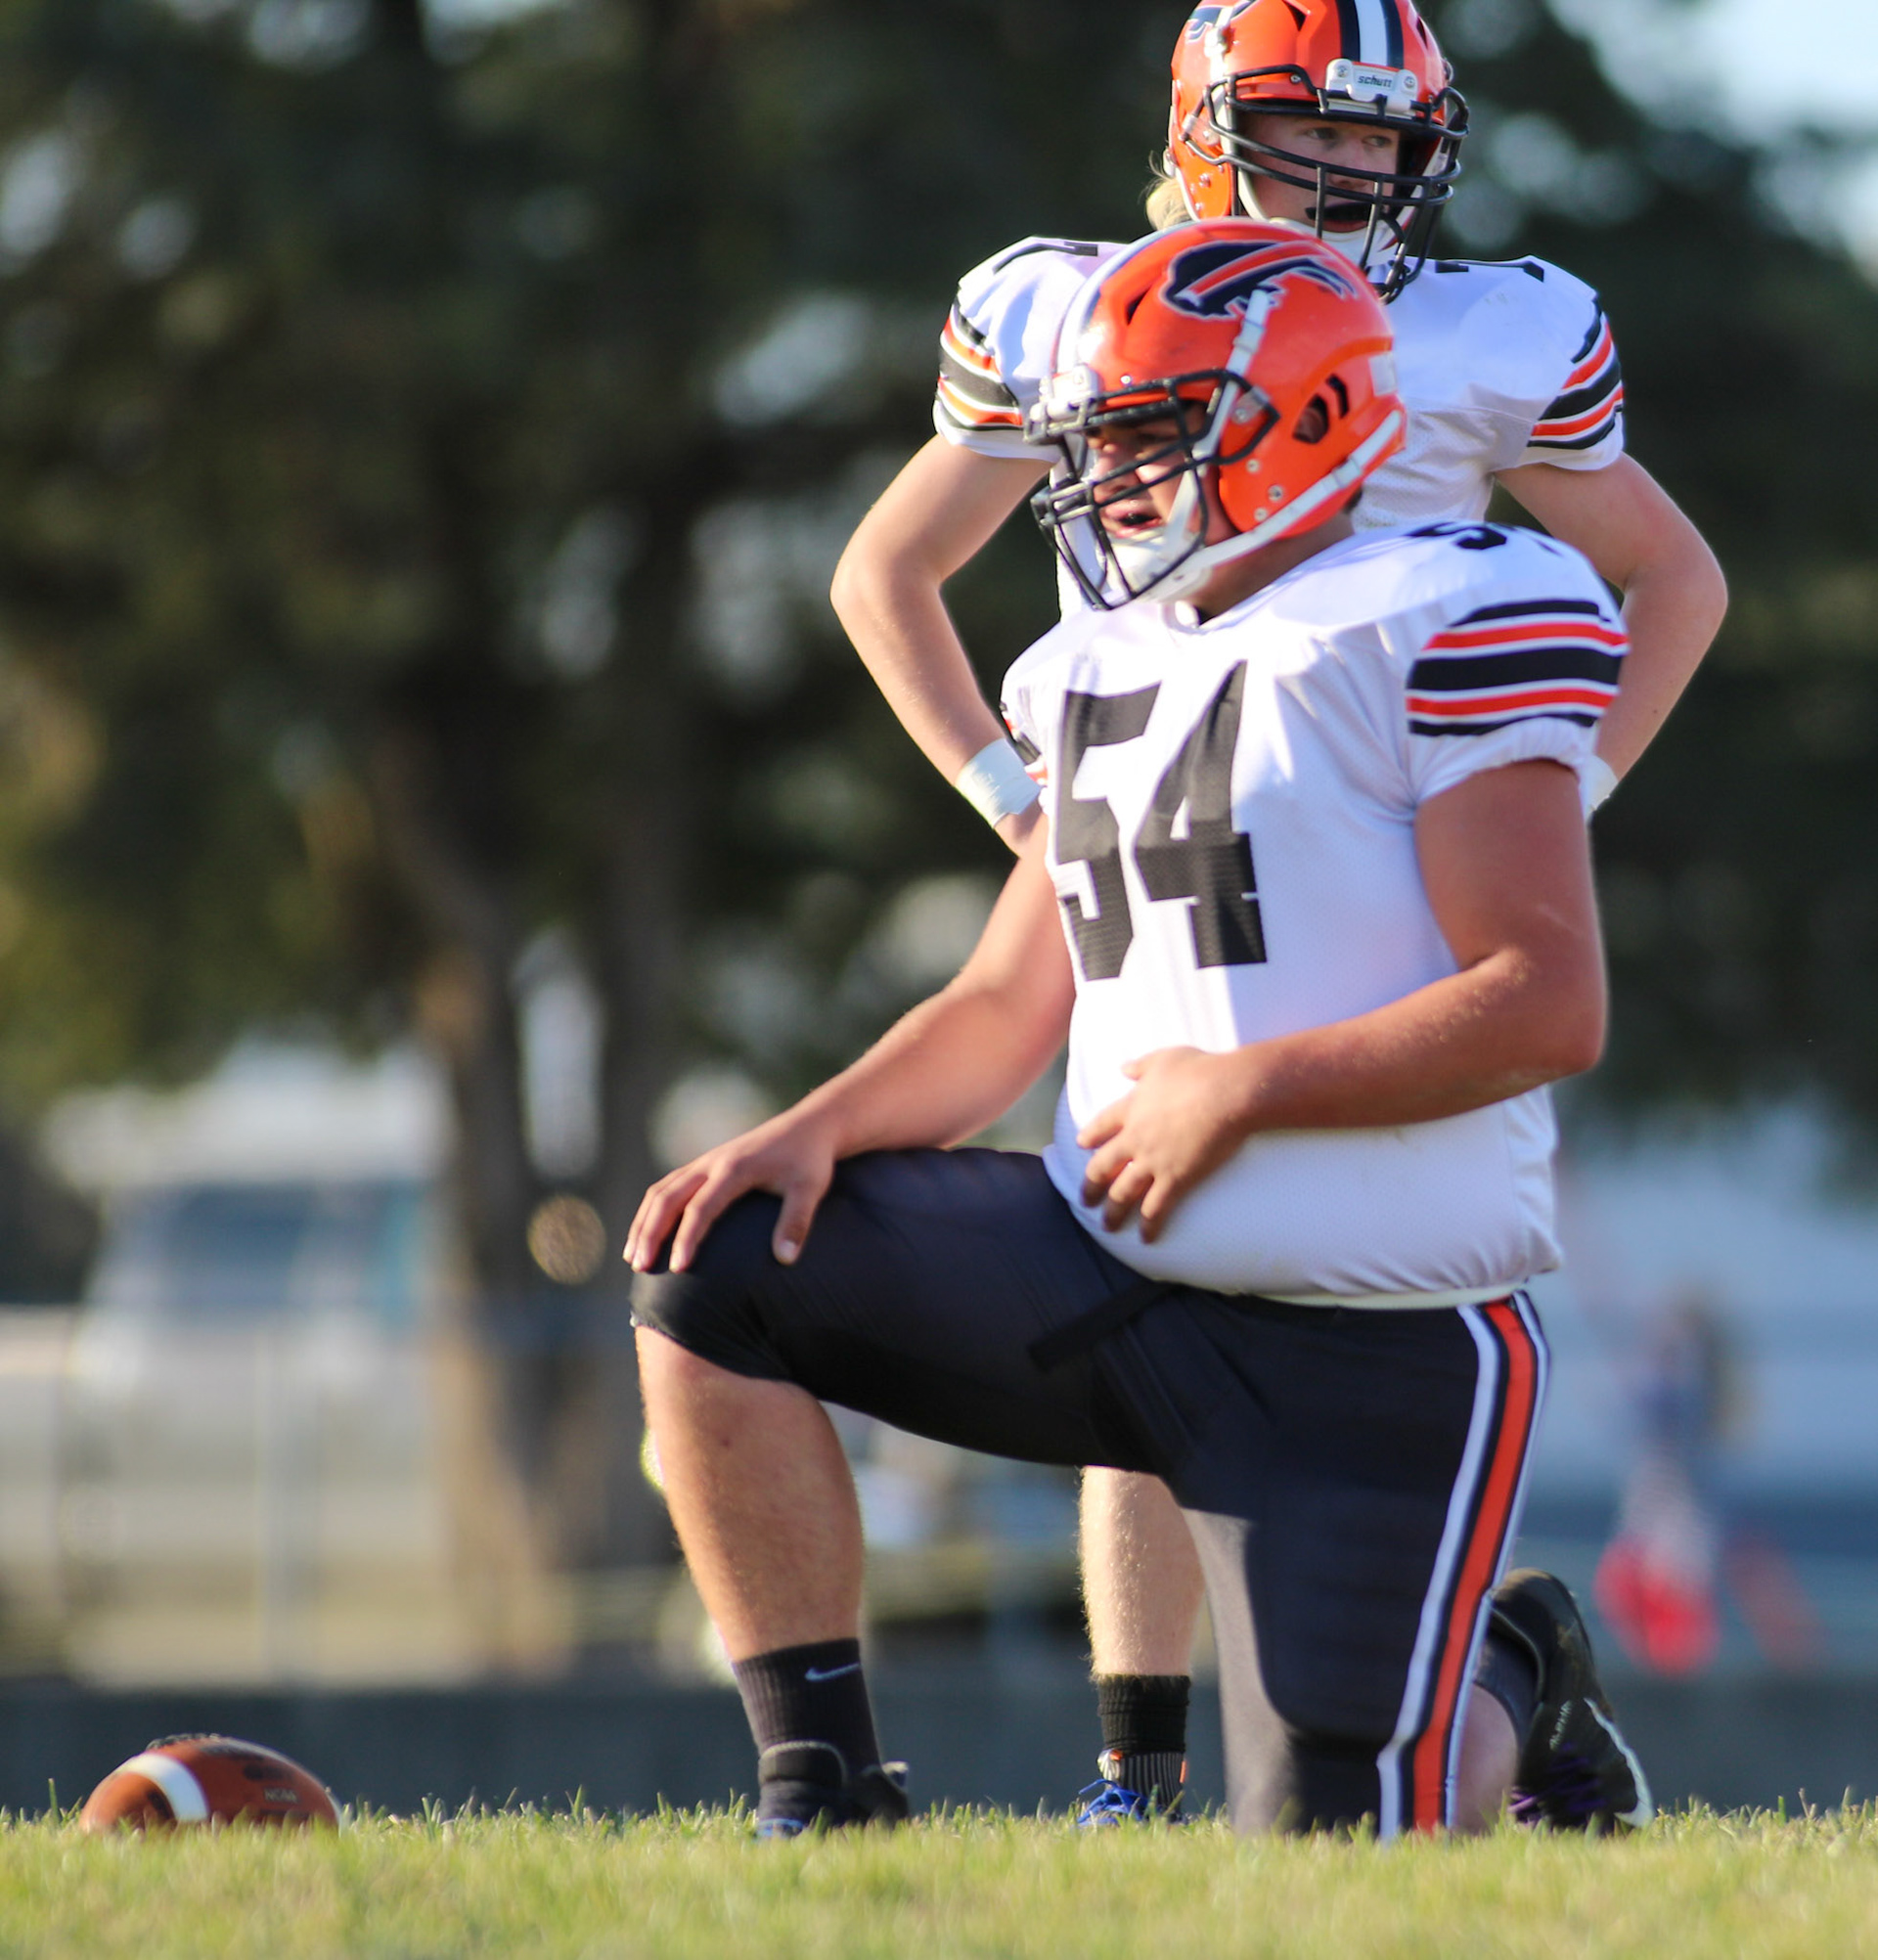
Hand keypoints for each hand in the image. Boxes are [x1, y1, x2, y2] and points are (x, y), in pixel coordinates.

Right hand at [625, 1110, 837, 1275]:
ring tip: (632, 1257)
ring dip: (643, 1222)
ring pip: (661, 1191)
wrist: (808, 1126)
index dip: (687, 1238)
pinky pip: (668, 1186)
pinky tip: (647, 1232)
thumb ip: (797, 1222)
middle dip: (649, 1232)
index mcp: (734, 1168)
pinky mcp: (705, 1164)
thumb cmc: (810, 1160)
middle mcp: (712, 1162)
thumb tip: (784, 1260)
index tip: (679, 1269)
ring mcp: (705, 1162)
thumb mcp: (811, 1189)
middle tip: (640, 1266)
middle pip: (667, 1197)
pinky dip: (652, 1210)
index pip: (701, 1207)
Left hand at [1076, 1046, 1251, 1240]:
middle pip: (1102, 1167)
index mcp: (1131, 1108)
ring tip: (1107, 1226)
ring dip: (1113, 1212)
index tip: (1081, 1145)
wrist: (1227, 1093)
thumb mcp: (1165, 1059)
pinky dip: (1149, 1225)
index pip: (1100, 1126)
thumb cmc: (1200, 1071)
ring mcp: (1152, 1161)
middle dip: (1091, 1186)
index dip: (1089, 1137)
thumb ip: (1141, 1065)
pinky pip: (1155, 1208)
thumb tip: (1124, 1068)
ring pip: (1122, 1193)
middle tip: (1084, 1200)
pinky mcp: (1175, 1179)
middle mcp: (1134, 1138)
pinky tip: (1145, 1238)